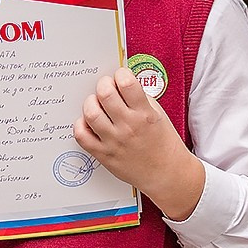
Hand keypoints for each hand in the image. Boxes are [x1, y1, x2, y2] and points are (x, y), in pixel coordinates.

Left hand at [73, 67, 204, 219]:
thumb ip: (139, 98)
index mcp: (145, 114)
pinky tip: (89, 122)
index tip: (120, 76)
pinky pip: (82, 136)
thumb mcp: (158, 114)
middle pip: (105, 94)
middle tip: (106, 87)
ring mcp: (115, 141)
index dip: (120, 74)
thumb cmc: (163, 142)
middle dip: (103, 84)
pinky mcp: (104, 155)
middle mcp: (129, 127)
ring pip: (91, 113)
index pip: (126, 83)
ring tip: (96, 103)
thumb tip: (120, 83)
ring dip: (91, 102)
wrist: (166, 173)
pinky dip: (81, 125)